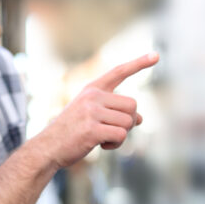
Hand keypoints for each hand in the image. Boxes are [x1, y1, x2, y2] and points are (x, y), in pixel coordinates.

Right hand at [34, 52, 158, 168]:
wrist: (48, 147)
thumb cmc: (71, 132)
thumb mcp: (92, 116)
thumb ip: (115, 112)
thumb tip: (141, 119)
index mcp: (92, 89)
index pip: (119, 72)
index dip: (139, 63)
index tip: (156, 55)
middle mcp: (92, 96)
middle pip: (132, 105)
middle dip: (130, 121)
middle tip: (114, 130)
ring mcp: (91, 112)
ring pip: (129, 122)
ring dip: (122, 135)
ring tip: (105, 139)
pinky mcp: (92, 130)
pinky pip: (120, 135)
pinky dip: (115, 144)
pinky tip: (101, 146)